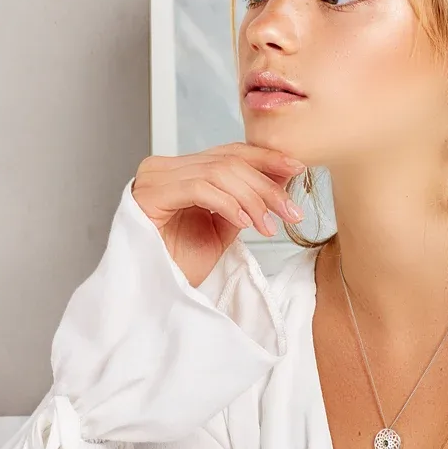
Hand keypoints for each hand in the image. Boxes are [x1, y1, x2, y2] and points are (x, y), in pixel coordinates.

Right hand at [130, 143, 306, 287]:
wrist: (157, 296)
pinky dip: (228, 203)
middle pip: (228, 161)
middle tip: (292, 211)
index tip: (297, 169)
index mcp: (182, 170)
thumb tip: (282, 175)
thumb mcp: (225, 226)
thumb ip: (246, 199)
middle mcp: (165, 167)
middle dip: (266, 186)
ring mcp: (154, 178)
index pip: (229, 152)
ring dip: (253, 199)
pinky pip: (199, 188)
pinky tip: (245, 223)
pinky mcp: (149, 195)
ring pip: (219, 172)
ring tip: (269, 226)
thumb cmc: (183, 264)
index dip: (266, 158)